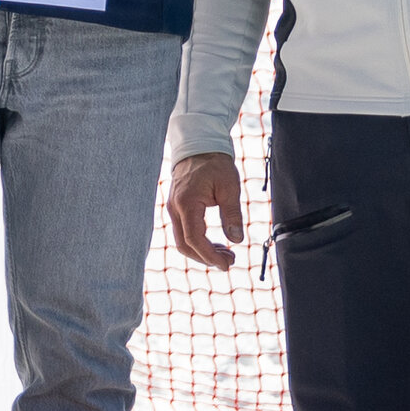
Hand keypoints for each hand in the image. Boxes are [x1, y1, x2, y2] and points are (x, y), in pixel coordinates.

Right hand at [164, 151, 243, 268]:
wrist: (198, 146)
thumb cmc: (214, 164)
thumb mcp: (229, 187)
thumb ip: (232, 214)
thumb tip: (236, 239)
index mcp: (187, 203)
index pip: (193, 239)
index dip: (209, 256)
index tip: (226, 264)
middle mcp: (175, 209)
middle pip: (184, 245)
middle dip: (206, 258)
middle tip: (230, 261)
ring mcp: (173, 209)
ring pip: (183, 241)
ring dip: (202, 252)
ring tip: (227, 254)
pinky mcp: (177, 208)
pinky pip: (184, 232)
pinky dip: (198, 242)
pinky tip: (216, 244)